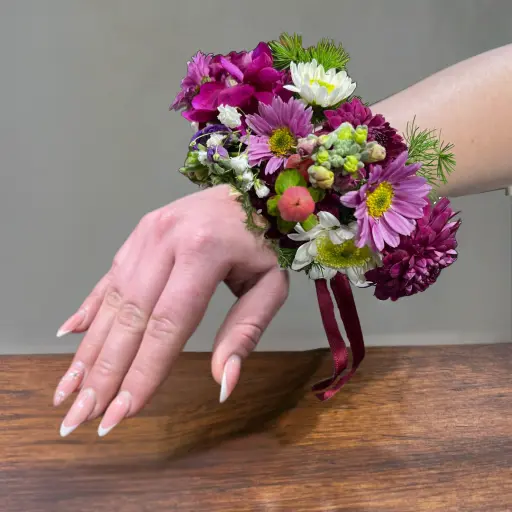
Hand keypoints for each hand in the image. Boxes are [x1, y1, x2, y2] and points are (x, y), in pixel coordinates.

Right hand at [54, 185, 288, 436]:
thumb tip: (223, 384)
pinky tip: (71, 335)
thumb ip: (246, 333)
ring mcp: (146, 235)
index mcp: (204, 252)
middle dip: (104, 372)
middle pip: (130, 317)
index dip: (144, 371)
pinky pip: (110, 277)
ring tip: (68, 389)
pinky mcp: (138, 236)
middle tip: (81, 415)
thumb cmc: (265, 241)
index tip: (123, 412)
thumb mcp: (270, 286)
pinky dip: (89, 309)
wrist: (251, 191)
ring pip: (113, 301)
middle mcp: (166, 240)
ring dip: (89, 349)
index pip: (168, 324)